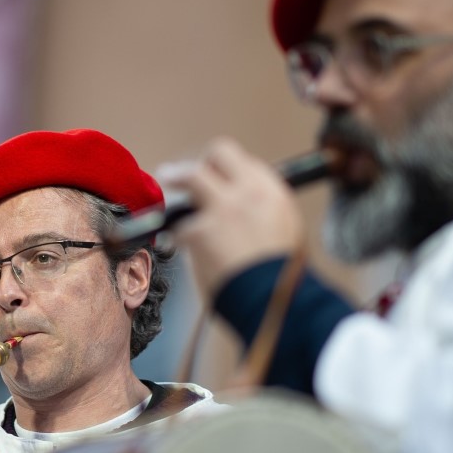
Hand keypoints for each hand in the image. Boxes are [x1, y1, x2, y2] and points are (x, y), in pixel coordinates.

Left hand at [159, 138, 305, 297]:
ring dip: (175, 176)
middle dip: (200, 161)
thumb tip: (245, 202)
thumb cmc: (281, 274)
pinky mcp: (200, 230)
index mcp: (272, 191)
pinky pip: (180, 225)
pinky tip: (179, 243)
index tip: (215, 175)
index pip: (243, 159)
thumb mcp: (286, 229)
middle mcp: (248, 190)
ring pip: (191, 176)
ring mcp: (222, 208)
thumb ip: (262, 207)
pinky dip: (178, 235)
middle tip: (180, 172)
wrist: (270, 298)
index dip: (224, 166)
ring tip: (167, 177)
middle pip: (218, 153)